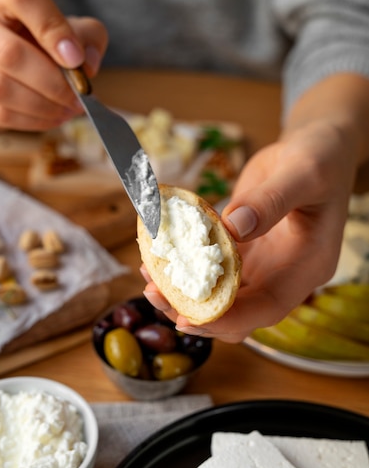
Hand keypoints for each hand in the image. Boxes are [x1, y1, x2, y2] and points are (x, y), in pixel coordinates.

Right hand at [0, 0, 107, 130]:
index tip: (77, 59)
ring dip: (43, 106)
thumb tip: (88, 64)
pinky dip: (32, 121)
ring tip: (68, 110)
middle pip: (8, 52)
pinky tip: (52, 118)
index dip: (52, 28)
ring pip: (0, 88)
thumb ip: (87, 38)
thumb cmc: (38, 42)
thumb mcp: (68, 28)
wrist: (0, 64)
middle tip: (78, 97)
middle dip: (52, 82)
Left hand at [143, 120, 356, 341]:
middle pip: (239, 311)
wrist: (313, 149)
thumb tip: (233, 227)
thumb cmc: (318, 158)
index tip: (189, 318)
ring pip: (221, 295)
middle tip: (155, 295)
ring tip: (149, 279)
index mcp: (307, 266)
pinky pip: (212, 269)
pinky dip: (186, 269)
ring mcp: (262, 265)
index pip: (270, 307)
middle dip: (197, 312)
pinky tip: (158, 257)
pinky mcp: (243, 252)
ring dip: (185, 294)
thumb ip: (271, 201)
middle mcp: (283, 274)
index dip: (231, 319)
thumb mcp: (302, 173)